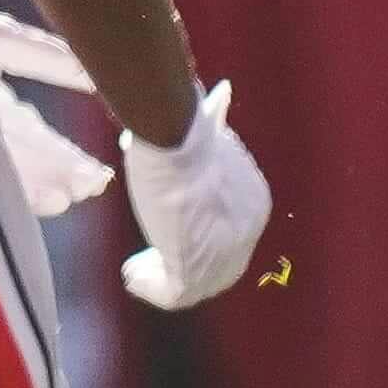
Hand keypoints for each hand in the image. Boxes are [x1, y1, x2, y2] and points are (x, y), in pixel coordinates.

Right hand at [119, 78, 271, 308]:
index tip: (165, 232)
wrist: (173, 145)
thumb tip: (221, 93)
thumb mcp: (207, 129)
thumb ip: (215, 123)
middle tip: (147, 259)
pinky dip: (151, 288)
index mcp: (252, 203)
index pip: (226, 231)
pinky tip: (134, 277)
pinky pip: (175, 295)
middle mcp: (245, 234)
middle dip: (180, 262)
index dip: (193, 236)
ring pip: (195, 283)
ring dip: (162, 278)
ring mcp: (222, 257)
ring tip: (136, 272)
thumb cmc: (183, 133)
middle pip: (214, 263)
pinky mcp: (195, 272)